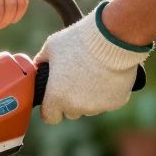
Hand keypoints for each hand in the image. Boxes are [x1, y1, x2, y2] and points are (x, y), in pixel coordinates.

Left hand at [34, 3, 150, 124]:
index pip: (50, 117)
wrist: (113, 38)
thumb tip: (38, 65)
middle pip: (71, 112)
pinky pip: (109, 101)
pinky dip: (109, 92)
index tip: (55, 98)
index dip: (52, 108)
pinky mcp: (117, 102)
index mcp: (56, 97)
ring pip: (91, 108)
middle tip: (77, 80)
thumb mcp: (52, 47)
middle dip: (72, 101)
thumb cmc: (79, 41)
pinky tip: (109, 74)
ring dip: (90, 97)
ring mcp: (98, 106)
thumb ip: (42, 61)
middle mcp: (77, 107)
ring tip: (94, 74)